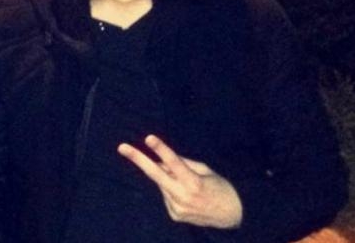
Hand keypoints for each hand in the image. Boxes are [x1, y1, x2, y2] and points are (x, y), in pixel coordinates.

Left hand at [117, 134, 242, 228]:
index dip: (161, 149)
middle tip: (121, 147)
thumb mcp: (205, 170)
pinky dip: (172, 189)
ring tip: (188, 183)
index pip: (173, 162)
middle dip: (138, 159)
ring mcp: (177, 208)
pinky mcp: (174, 215)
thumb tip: (161, 158)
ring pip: (163, 183)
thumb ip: (182, 163)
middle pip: (156, 175)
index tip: (149, 138)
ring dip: (168, 177)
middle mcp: (183, 196)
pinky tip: (187, 195)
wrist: (232, 217)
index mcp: (193, 182)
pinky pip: (167, 195)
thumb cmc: (220, 187)